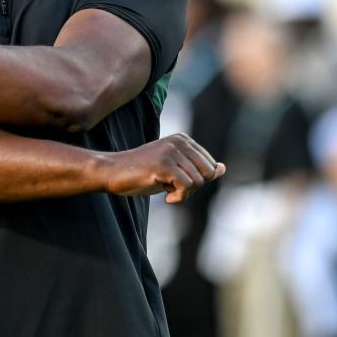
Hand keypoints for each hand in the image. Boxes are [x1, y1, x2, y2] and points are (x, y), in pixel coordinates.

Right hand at [103, 133, 225, 203]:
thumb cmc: (143, 173)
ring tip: (166, 190)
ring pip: (198, 182)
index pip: (210, 166)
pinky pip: (187, 186)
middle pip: (207, 173)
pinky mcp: (164, 164)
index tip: (178, 183)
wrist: (113, 172)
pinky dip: (179, 197)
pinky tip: (165, 196)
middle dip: (194, 188)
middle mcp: (179, 141)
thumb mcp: (174, 170)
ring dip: (184, 194)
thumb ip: (197, 169)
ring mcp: (171, 151)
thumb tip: (222, 168)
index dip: (197, 181)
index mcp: (183, 139)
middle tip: (174, 190)